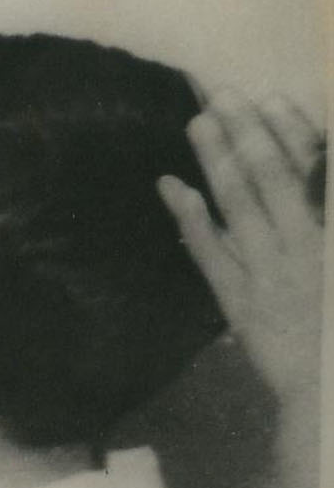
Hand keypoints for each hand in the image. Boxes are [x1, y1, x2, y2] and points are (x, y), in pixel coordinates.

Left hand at [160, 95, 324, 408]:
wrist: (332, 395)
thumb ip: (323, 210)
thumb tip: (319, 173)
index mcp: (333, 236)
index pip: (316, 172)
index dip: (293, 132)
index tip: (273, 98)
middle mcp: (306, 246)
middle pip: (273, 176)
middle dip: (247, 131)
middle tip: (222, 92)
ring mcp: (269, 273)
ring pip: (240, 205)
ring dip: (217, 159)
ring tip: (197, 121)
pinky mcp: (240, 301)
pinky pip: (209, 252)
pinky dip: (189, 216)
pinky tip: (170, 185)